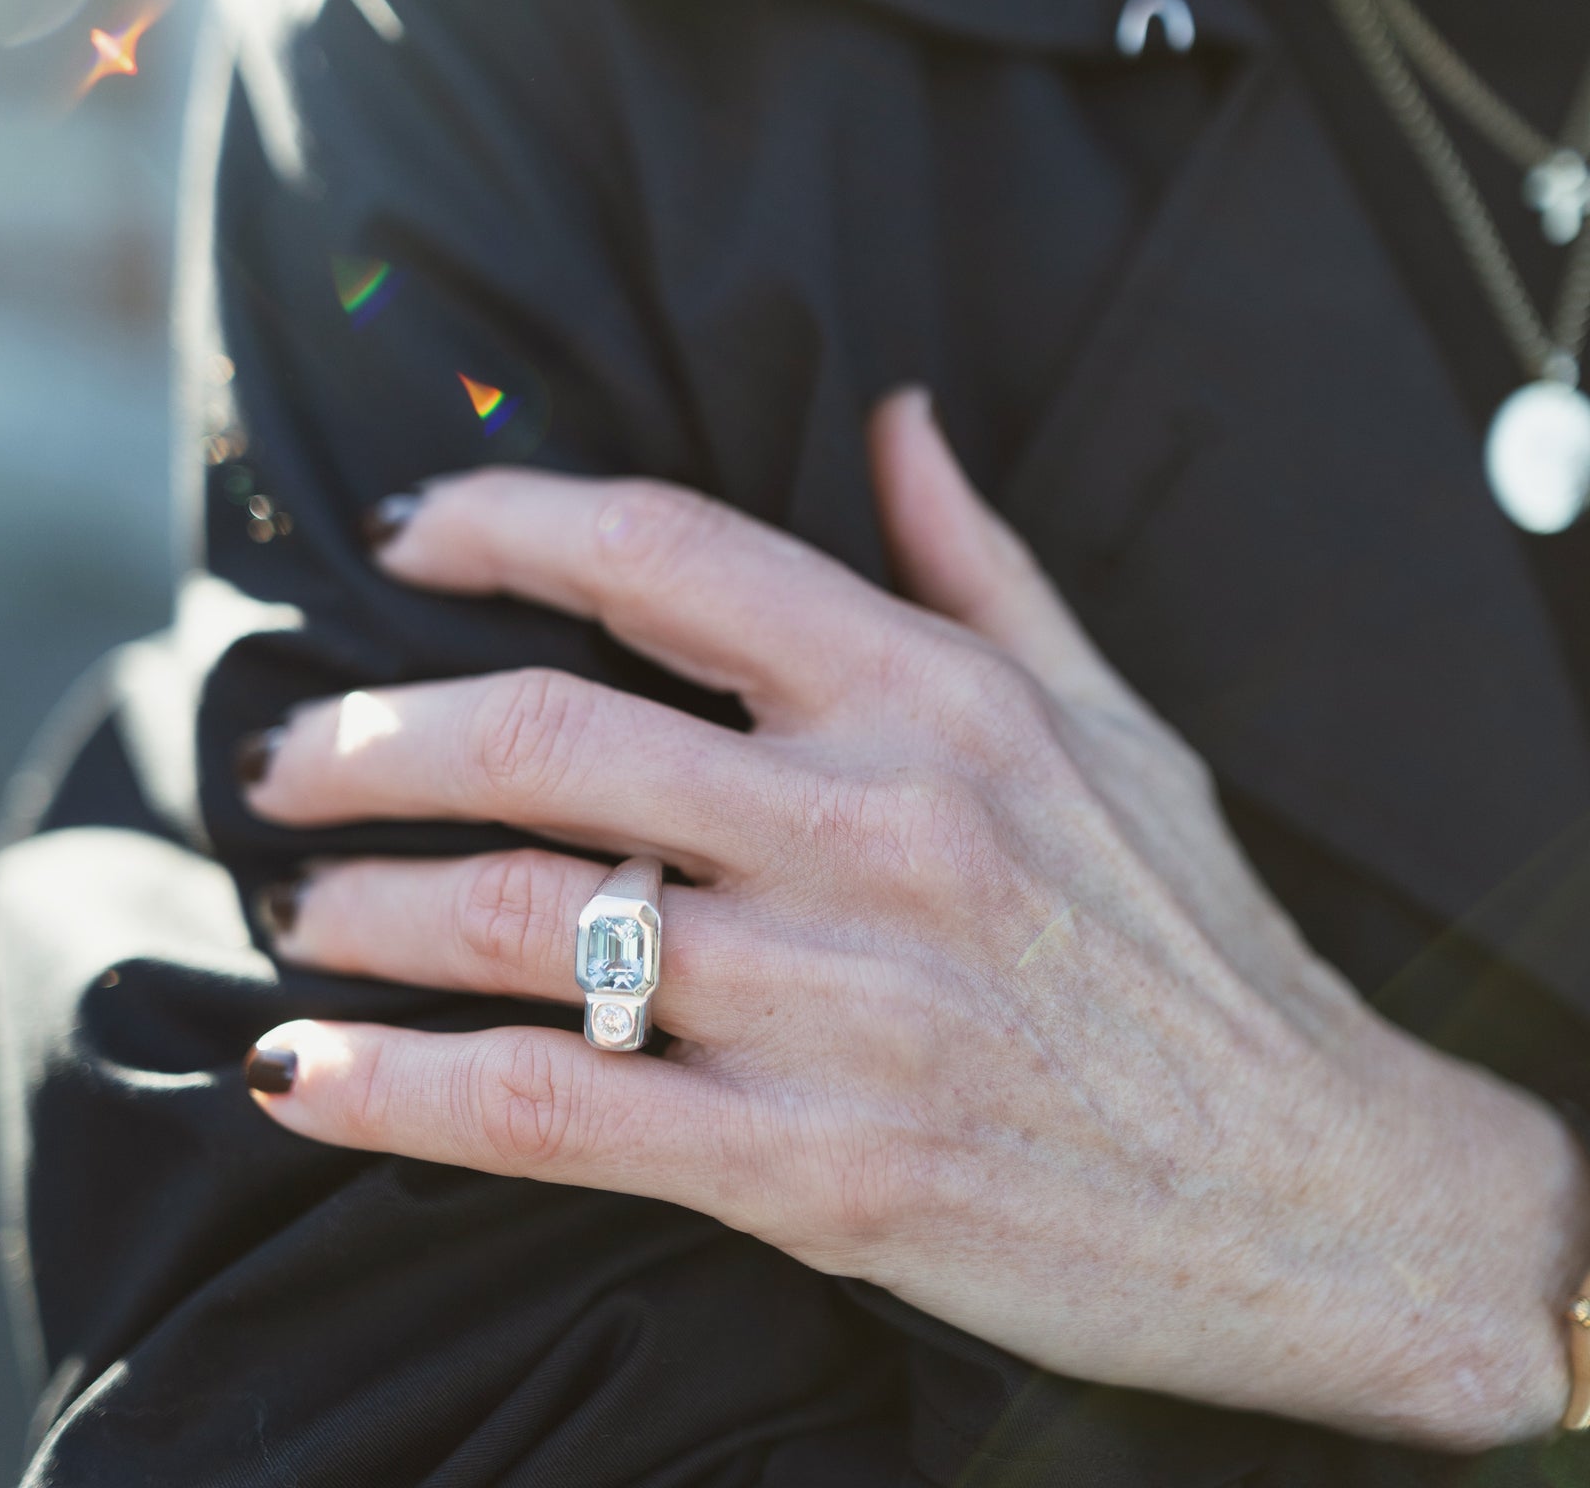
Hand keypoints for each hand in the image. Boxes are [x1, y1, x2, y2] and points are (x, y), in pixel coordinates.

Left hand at [240, 389, 1589, 1448]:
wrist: (1312, 1188)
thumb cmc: (1198, 945)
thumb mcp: (1113, 722)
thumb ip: (980, 564)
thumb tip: (899, 418)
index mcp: (942, 702)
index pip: (670, 552)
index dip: (504, 519)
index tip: (404, 532)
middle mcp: (882, 831)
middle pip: (547, 736)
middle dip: (373, 740)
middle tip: (294, 763)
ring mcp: (844, 1007)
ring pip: (521, 923)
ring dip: (364, 907)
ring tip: (299, 910)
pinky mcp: (817, 1172)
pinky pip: (554, 1113)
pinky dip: (401, 1092)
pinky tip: (304, 1074)